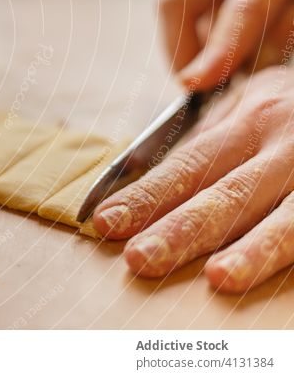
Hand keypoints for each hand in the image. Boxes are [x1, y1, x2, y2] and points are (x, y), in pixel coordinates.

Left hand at [92, 66, 293, 292]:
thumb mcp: (252, 103)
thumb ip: (209, 141)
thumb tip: (148, 179)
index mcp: (249, 119)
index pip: (186, 163)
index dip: (146, 195)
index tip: (106, 221)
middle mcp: (284, 142)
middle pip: (226, 192)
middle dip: (181, 228)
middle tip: (139, 259)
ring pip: (283, 215)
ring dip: (250, 249)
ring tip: (218, 278)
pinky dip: (289, 249)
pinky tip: (265, 273)